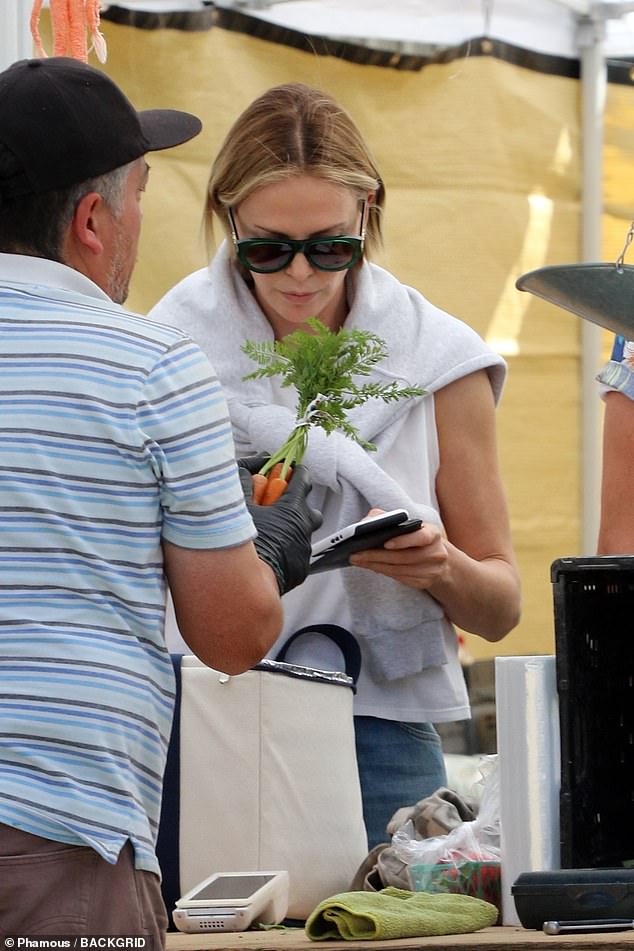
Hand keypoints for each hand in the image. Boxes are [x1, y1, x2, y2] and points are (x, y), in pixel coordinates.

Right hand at [237, 456, 322, 594]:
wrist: (245, 585)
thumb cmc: (242, 542)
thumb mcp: (238, 506)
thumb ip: (246, 483)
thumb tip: (251, 471)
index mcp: (292, 508)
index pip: (303, 479)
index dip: (295, 472)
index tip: (287, 470)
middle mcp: (304, 527)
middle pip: (309, 510)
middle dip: (296, 505)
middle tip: (276, 506)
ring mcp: (304, 549)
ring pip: (302, 533)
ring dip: (289, 529)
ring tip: (269, 532)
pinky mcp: (300, 568)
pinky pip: (296, 552)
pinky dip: (285, 549)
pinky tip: (268, 552)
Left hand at [349, 507, 448, 590]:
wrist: (437, 557)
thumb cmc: (416, 536)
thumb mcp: (410, 525)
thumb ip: (390, 518)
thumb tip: (366, 522)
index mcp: (433, 534)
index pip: (421, 538)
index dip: (403, 541)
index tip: (385, 543)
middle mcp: (436, 553)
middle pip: (403, 557)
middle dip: (376, 556)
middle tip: (356, 554)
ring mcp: (431, 571)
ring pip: (399, 570)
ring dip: (375, 565)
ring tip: (358, 560)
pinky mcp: (424, 582)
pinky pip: (399, 578)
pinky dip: (382, 572)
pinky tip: (370, 566)